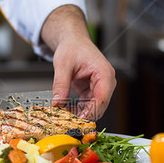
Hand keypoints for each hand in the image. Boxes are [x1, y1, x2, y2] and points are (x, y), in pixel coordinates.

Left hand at [40, 5, 115, 119]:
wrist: (72, 41)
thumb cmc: (72, 47)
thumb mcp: (63, 65)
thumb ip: (61, 85)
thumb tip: (57, 103)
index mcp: (104, 73)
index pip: (102, 97)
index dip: (91, 111)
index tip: (78, 120)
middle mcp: (106, 82)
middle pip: (100, 106)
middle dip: (84, 115)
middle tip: (67, 121)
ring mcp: (100, 87)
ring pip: (94, 108)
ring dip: (80, 114)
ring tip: (63, 116)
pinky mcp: (92, 91)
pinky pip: (87, 106)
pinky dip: (77, 110)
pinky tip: (65, 110)